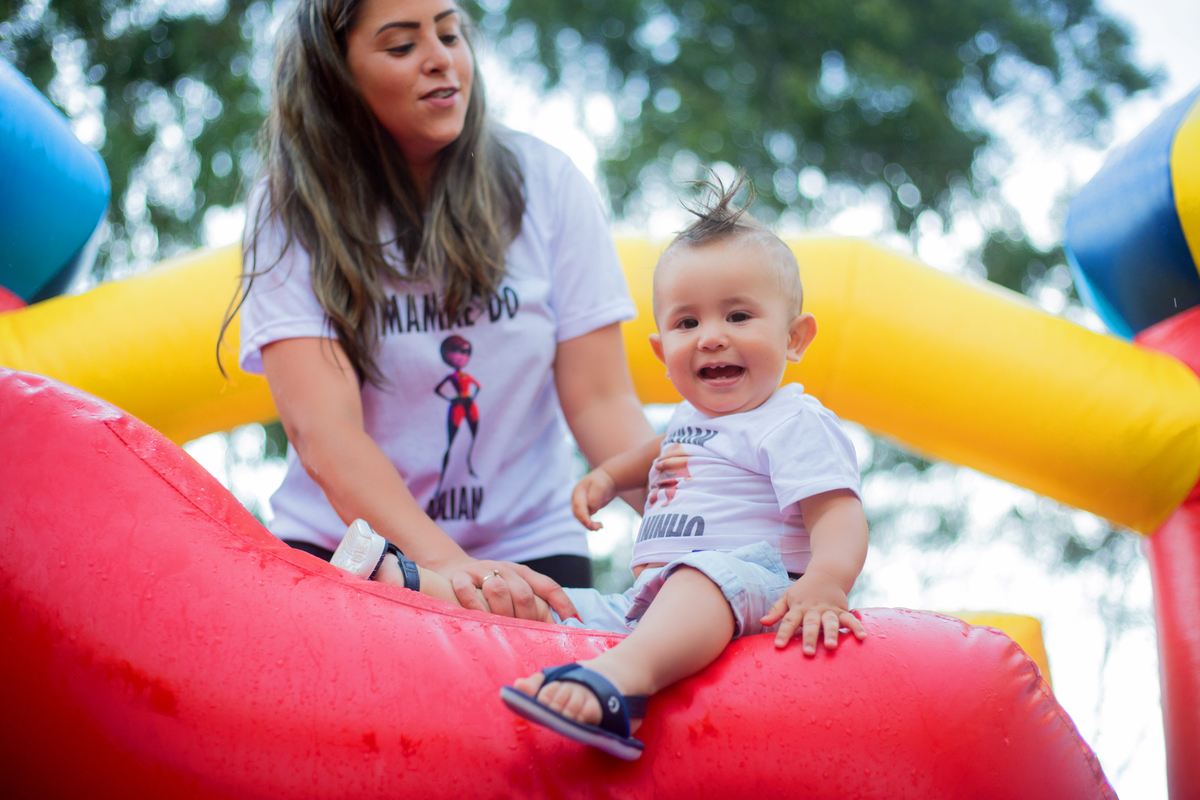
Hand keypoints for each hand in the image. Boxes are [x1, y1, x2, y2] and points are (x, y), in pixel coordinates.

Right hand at [442, 559, 576, 621]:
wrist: (454, 570)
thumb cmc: (489, 589)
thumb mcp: (513, 590)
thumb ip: (534, 605)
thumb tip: (564, 630)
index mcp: (523, 573)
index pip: (549, 586)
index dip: (563, 605)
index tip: (575, 624)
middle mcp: (505, 569)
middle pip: (523, 593)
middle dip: (526, 617)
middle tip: (524, 636)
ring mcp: (482, 571)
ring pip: (497, 589)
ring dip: (501, 613)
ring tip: (501, 629)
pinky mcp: (460, 575)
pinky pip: (468, 590)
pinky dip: (473, 605)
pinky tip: (476, 618)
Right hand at [571, 468, 618, 530]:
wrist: (608, 479)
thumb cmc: (603, 481)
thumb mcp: (600, 487)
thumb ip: (594, 498)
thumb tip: (591, 511)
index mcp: (578, 492)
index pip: (578, 506)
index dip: (583, 516)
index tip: (589, 524)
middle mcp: (577, 499)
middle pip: (578, 514)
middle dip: (586, 522)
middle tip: (598, 528)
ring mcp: (581, 505)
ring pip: (581, 518)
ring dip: (589, 525)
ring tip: (600, 527)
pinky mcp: (586, 509)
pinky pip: (586, 519)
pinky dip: (591, 524)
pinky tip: (600, 526)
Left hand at [759, 569, 866, 654]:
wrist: (827, 574)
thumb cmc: (803, 590)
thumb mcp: (787, 596)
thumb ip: (776, 610)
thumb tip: (762, 621)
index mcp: (799, 607)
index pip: (789, 621)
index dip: (783, 633)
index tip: (779, 646)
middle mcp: (814, 609)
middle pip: (810, 624)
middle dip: (809, 638)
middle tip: (808, 653)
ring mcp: (829, 610)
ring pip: (830, 622)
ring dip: (831, 634)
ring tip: (831, 646)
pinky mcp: (842, 611)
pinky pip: (850, 619)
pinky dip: (856, 627)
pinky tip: (862, 637)